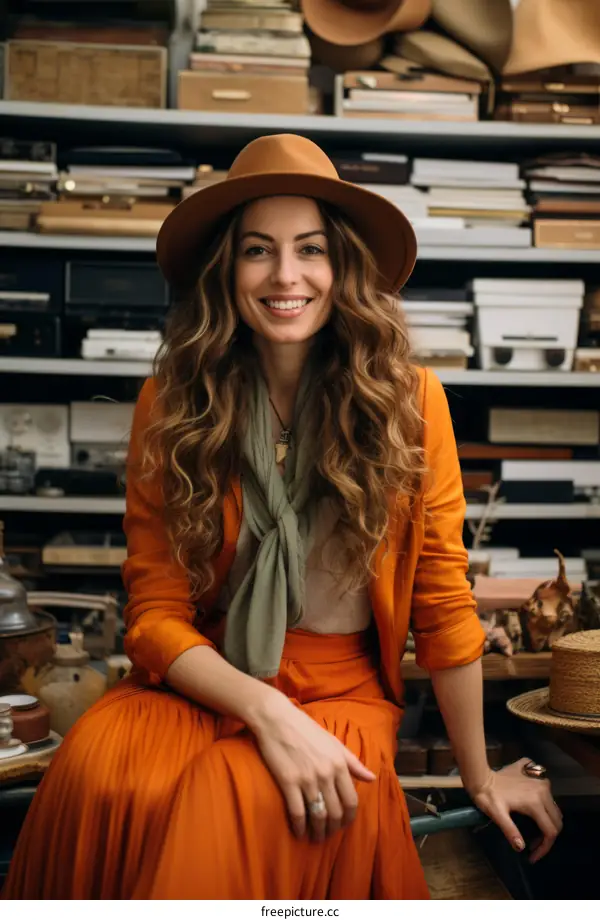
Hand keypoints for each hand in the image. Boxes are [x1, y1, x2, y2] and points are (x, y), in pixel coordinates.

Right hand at [250, 693, 375, 840]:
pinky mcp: (288, 782)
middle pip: (335, 812)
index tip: (343, 824)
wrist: (277, 720)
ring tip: (315, 837)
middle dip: (333, 828)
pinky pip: (297, 812)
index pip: (351, 801)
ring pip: (318, 815)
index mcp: (339, 764)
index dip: (349, 818)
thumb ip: (353, 762)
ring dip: (317, 831)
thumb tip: (372, 778)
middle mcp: (326, 774)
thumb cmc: (306, 730)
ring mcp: (307, 779)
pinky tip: (299, 831)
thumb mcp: (334, 742)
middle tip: (328, 834)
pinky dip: (299, 826)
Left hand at [469, 758, 562, 862]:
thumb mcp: (496, 814)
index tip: (533, 856)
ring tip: (533, 831)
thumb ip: (510, 830)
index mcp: (535, 802)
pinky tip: (533, 810)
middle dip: (548, 837)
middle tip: (533, 845)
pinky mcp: (535, 774)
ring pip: (554, 807)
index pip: (550, 831)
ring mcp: (540, 780)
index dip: (544, 848)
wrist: (480, 775)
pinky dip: (544, 805)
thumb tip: (521, 847)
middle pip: (556, 820)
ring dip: (548, 821)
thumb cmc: (487, 796)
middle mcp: (543, 790)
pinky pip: (547, 793)